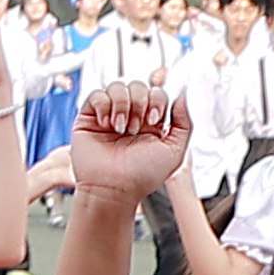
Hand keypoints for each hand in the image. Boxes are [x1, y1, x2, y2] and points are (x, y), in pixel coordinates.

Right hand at [70, 81, 190, 201]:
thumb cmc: (142, 176)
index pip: (156, 92)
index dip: (158, 99)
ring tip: (120, 127)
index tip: (154, 121)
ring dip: (122, 104)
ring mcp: (109, 116)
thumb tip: (182, 94)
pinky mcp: (89, 119)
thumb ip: (184, 122)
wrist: (114, 189)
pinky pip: (96, 95)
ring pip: (117, 86)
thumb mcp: (174, 151)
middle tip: (136, 127)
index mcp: (150, 122)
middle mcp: (130, 116)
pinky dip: (103, 105)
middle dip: (140, 102)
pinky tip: (106, 124)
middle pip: (138, 85)